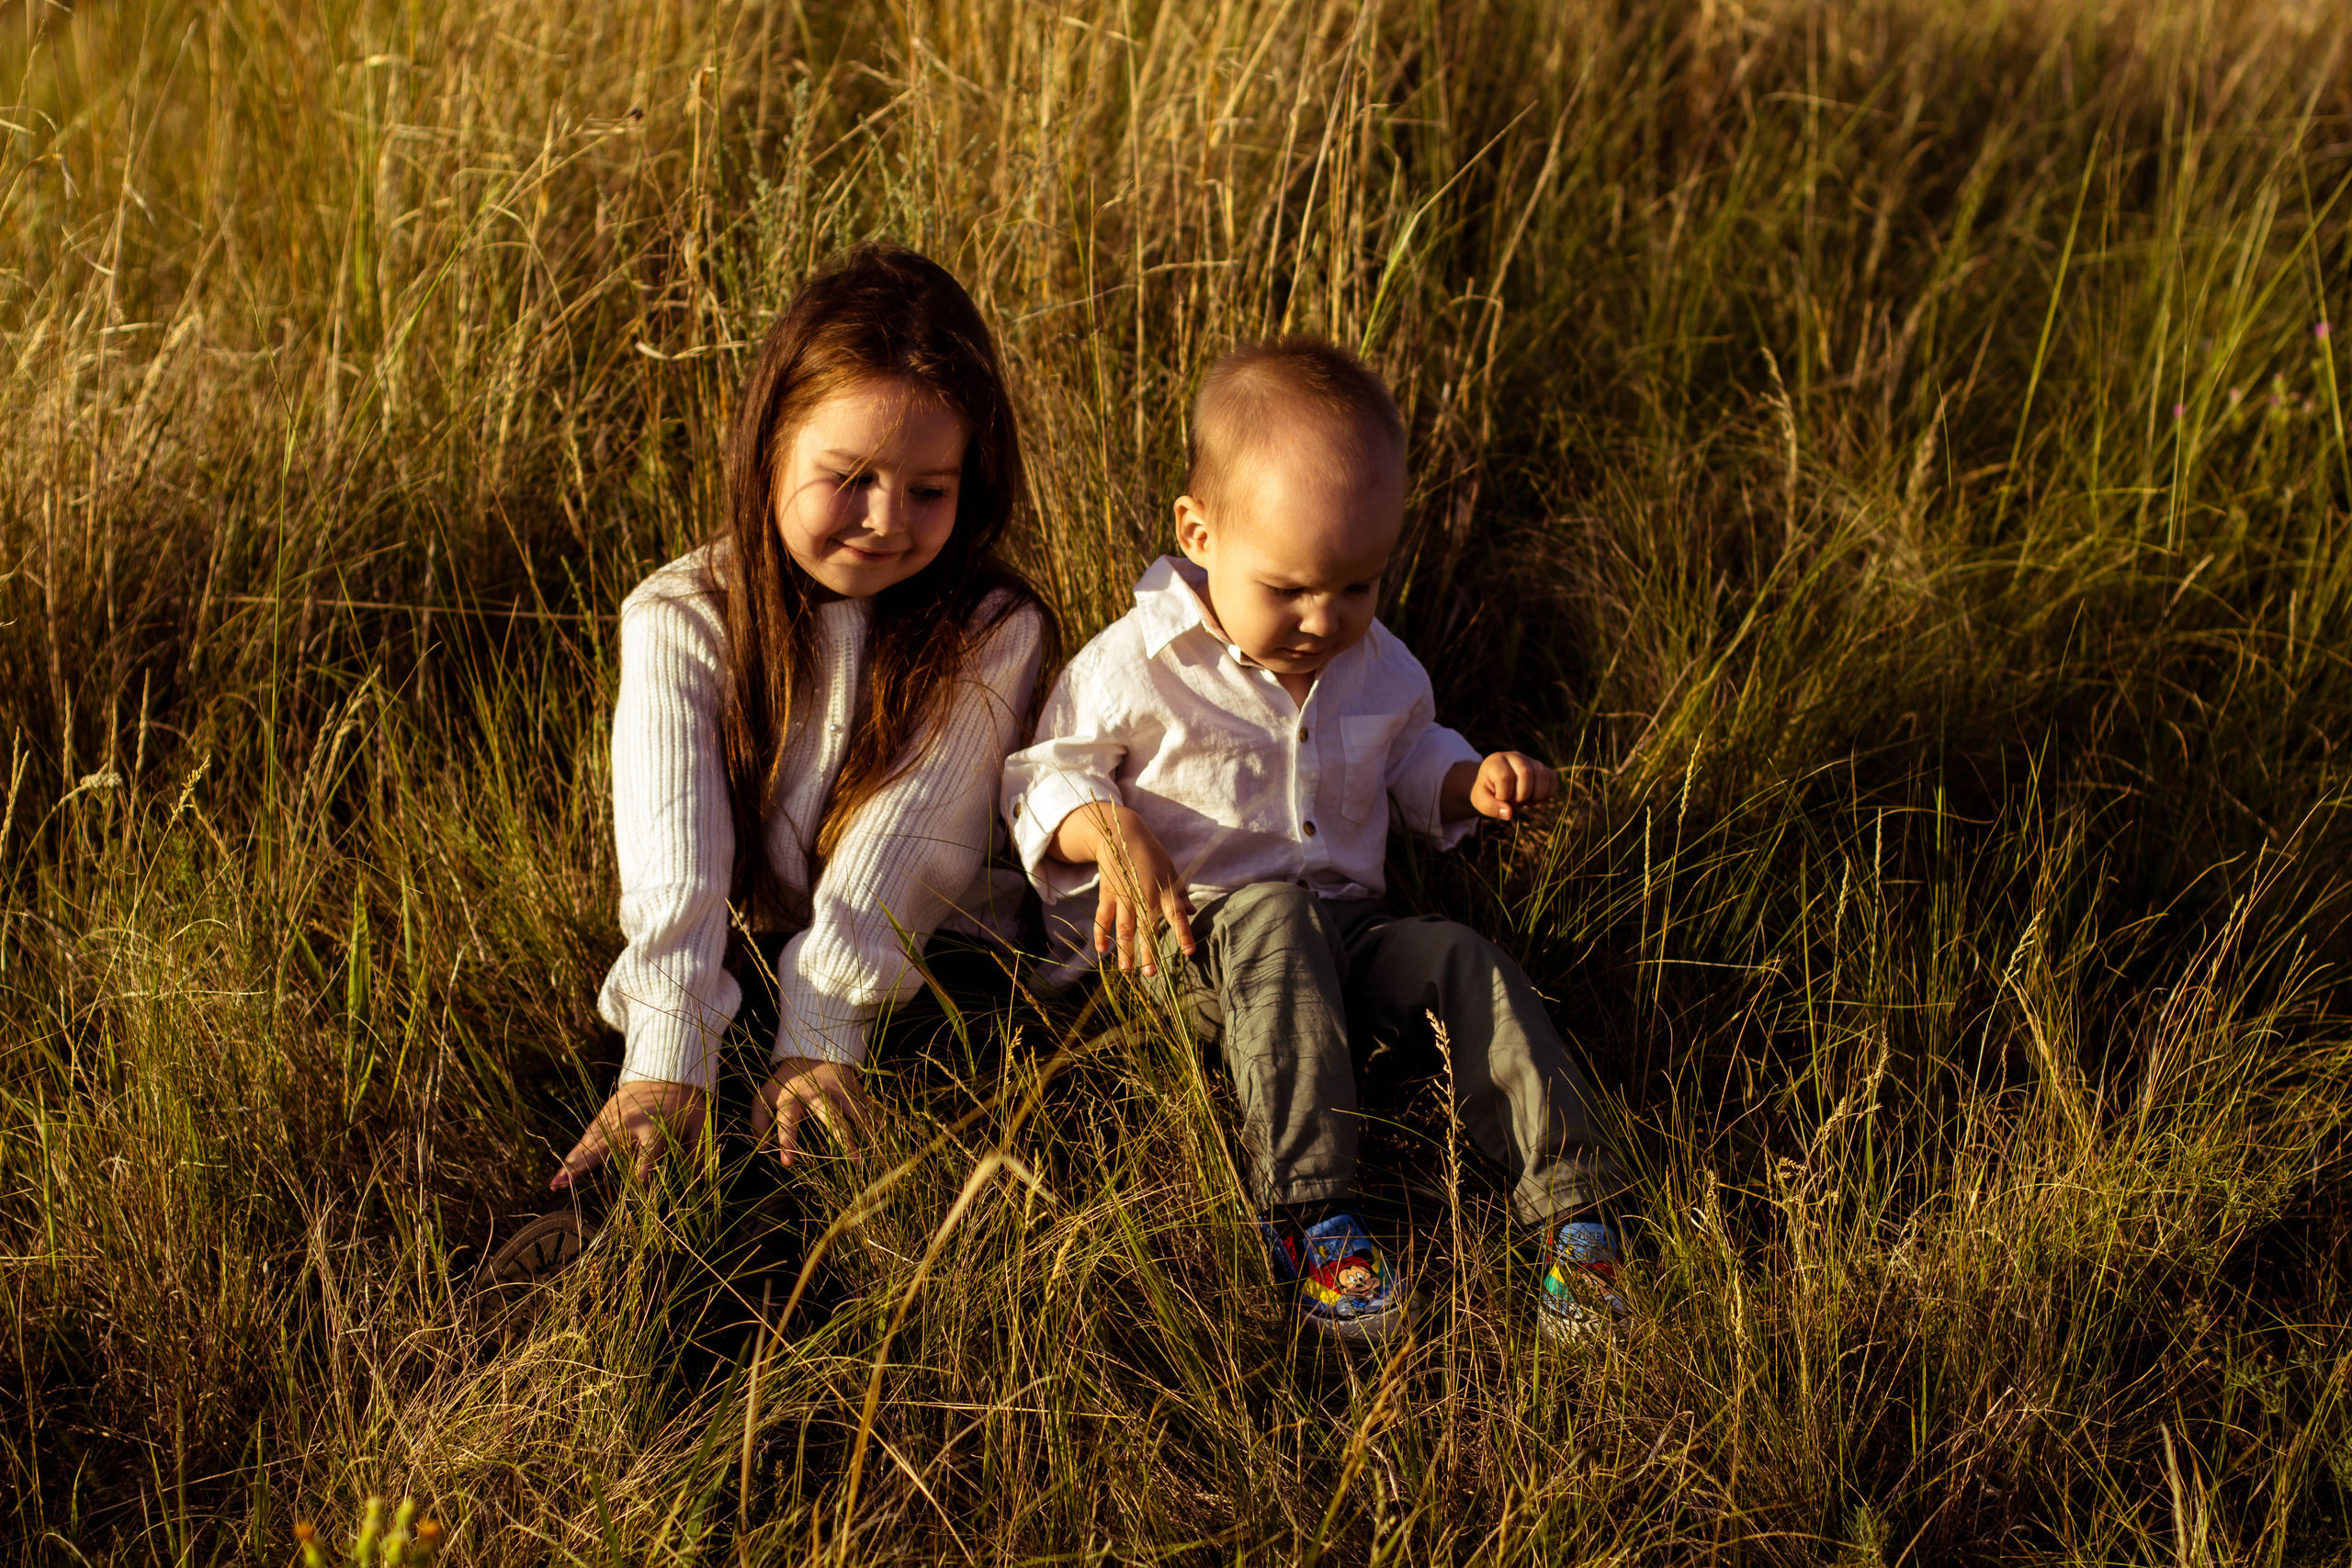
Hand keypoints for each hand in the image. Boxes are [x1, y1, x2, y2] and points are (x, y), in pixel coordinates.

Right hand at [551, 1078, 707, 1188]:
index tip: (642, 1192)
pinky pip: (589, 1135)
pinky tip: (564, 1168)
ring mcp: (614, 1118)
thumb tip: (696, 1185)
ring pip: (589, 1144)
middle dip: (582, 1168)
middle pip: (602, 1149)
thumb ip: (698, 1156)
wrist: (668, 1072)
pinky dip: (576, 1151)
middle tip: (561, 1186)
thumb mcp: (701, 1127)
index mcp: (655, 1129)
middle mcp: (629, 1124)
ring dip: (572, 1162)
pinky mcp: (605, 1114)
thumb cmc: (688, 1105)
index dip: (644, 1180)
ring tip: (555, 1183)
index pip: (646, 1161)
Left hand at [750, 1056, 876, 1164]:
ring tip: (877, 1153)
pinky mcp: (856, 1090)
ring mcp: (841, 1091)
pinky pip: (869, 1109)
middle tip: (853, 1160)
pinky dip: (878, 1124)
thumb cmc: (785, 1082)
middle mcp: (818, 1095)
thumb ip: (758, 1120)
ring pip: (857, 1112)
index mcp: (792, 1097)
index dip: (787, 1139)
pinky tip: (886, 1142)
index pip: (787, 1119)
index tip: (788, 1163)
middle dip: (843, 1138)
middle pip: (831, 1116)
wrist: (812, 1054)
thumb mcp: (764, 1095)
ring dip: (868, 1132)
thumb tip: (762, 1148)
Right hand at [1050, 801, 1195, 975]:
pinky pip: (1103, 918)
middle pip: (1147, 928)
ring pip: (1124, 927)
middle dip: (1148, 952)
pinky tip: (1102, 951)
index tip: (1189, 951)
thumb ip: (1180, 893)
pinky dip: (1101, 934)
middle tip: (1151, 974)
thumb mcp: (1170, 869)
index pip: (1176, 915)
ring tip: (1126, 970)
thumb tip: (1193, 912)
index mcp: (1163, 890)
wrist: (1120, 834)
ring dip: (1125, 949)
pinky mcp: (1107, 894)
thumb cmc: (1150, 853)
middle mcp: (1143, 895)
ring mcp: (1123, 896)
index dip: (1183, 933)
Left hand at [1443, 751, 1558, 822]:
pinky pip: (1552, 779)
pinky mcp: (1542, 769)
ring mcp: (1530, 761)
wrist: (1494, 785)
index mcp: (1495, 762)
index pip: (1505, 777)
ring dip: (1536, 796)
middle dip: (1521, 796)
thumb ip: (1491, 807)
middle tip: (1514, 803)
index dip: (1504, 795)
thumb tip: (1509, 813)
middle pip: (1526, 773)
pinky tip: (1535, 799)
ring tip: (1526, 802)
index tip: (1500, 800)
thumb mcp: (1481, 801)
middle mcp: (1514, 757)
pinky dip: (1548, 794)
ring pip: (1542, 775)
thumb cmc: (1487, 792)